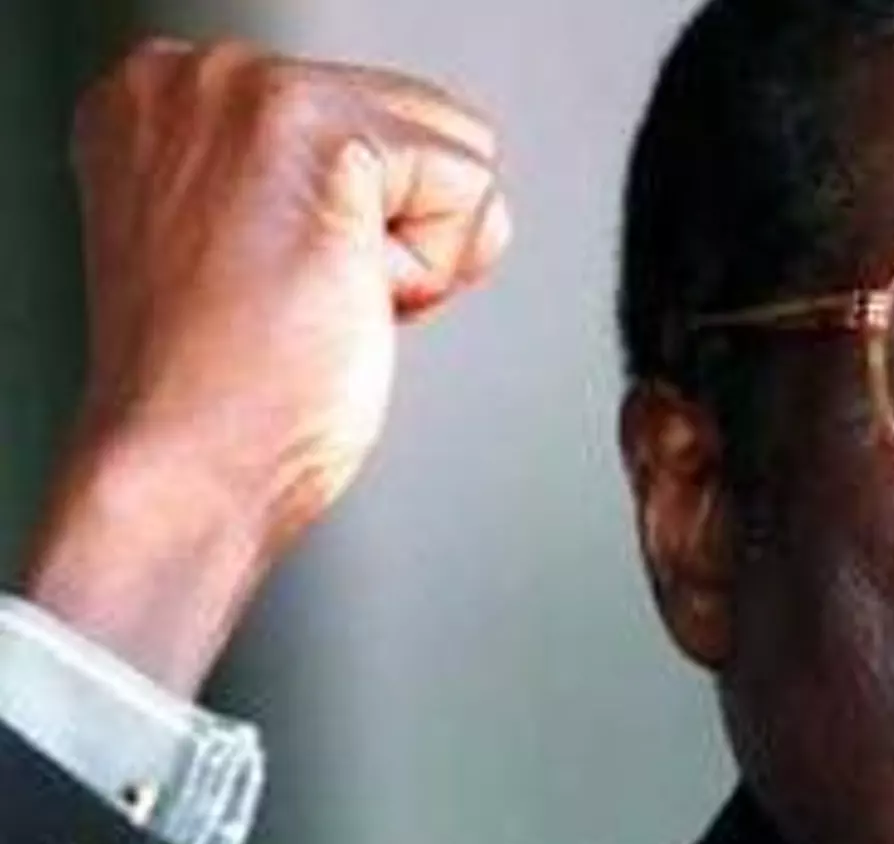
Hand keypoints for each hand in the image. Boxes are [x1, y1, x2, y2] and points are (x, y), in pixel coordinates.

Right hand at [24, 39, 511, 694]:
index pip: (378, 115)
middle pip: (429, 122)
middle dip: (401, 230)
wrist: (185, 468)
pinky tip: (342, 300)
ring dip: (419, 252)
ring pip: (458, 150)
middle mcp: (199, 75)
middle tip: (305, 296)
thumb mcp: (255, 239)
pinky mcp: (319, 139)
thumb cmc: (224, 390)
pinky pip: (470, 186)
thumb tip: (420, 176)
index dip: (371, 221)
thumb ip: (316, 177)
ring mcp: (251, 95)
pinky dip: (433, 269)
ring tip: (319, 296)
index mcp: (173, 94)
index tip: (282, 278)